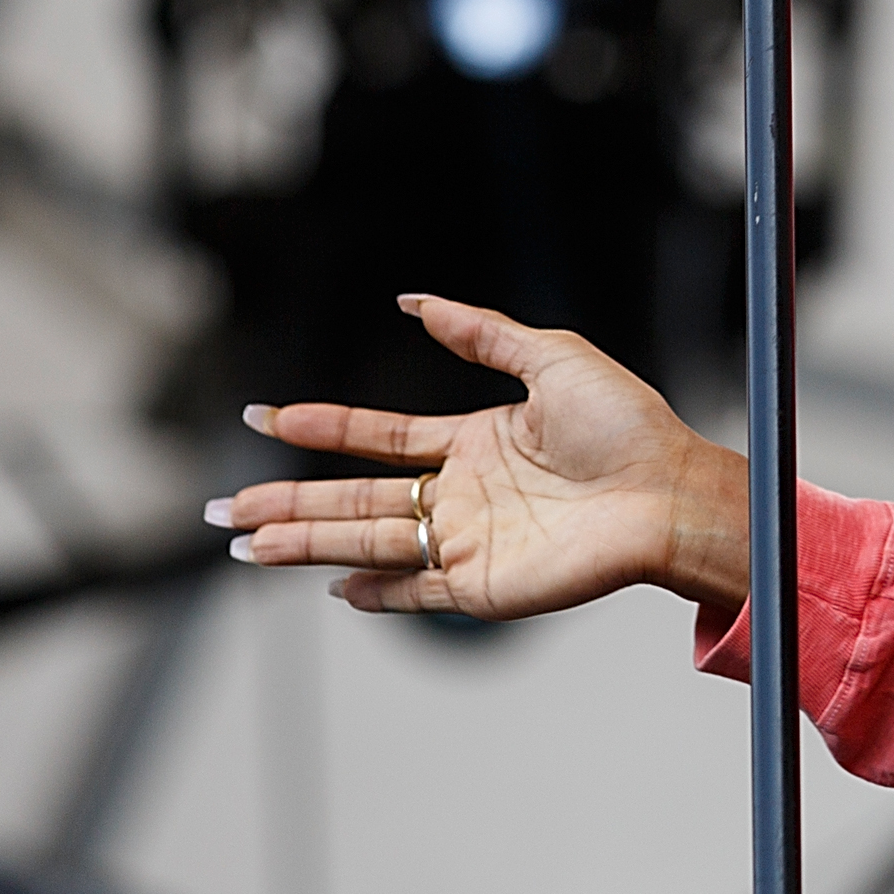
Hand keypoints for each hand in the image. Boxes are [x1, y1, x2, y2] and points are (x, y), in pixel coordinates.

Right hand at [211, 296, 749, 620]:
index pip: (378, 439)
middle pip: (356, 499)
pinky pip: (419, 592)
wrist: (670, 489)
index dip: (321, 428)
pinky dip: (378, 592)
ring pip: (370, 543)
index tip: (264, 418)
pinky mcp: (487, 587)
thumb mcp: (550, 356)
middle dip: (287, 503)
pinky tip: (334, 587)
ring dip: (307, 544)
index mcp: (473, 443)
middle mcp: (463, 495)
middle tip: (223, 509)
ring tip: (247, 546)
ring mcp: (471, 543)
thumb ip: (481, 332)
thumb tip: (413, 300)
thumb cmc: (626, 423)